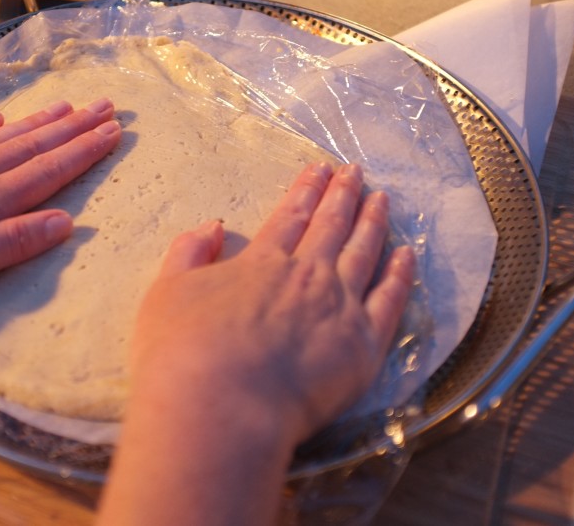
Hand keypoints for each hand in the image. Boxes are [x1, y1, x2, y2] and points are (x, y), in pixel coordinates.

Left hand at [0, 97, 121, 305]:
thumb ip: (12, 243)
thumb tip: (67, 222)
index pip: (48, 172)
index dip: (84, 152)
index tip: (115, 131)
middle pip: (30, 146)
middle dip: (71, 128)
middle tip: (105, 106)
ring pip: (0, 137)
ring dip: (36, 122)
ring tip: (65, 105)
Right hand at [131, 162, 414, 445]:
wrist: (221, 406)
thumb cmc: (181, 353)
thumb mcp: (166, 292)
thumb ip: (189, 253)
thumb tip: (213, 225)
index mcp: (261, 262)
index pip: (290, 217)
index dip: (306, 190)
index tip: (319, 168)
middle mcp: (306, 276)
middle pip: (331, 226)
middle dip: (344, 194)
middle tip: (356, 171)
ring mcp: (339, 307)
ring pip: (364, 253)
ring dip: (374, 222)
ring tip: (383, 199)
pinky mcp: (364, 345)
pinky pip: (390, 301)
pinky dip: (400, 274)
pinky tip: (407, 254)